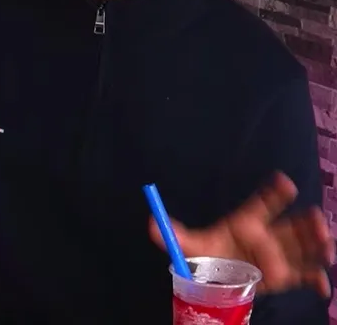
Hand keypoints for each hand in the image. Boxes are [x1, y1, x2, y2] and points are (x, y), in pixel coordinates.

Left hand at [148, 173, 334, 296]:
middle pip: (292, 226)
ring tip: (327, 248)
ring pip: (304, 247)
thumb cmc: (209, 257)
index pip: (262, 205)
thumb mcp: (191, 246)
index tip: (284, 182)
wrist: (220, 280)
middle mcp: (267, 237)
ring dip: (318, 245)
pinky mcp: (286, 277)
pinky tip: (322, 287)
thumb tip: (150, 223)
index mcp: (246, 224)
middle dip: (307, 222)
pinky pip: (306, 277)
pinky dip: (317, 281)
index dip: (273, 192)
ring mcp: (279, 256)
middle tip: (316, 218)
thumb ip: (173, 235)